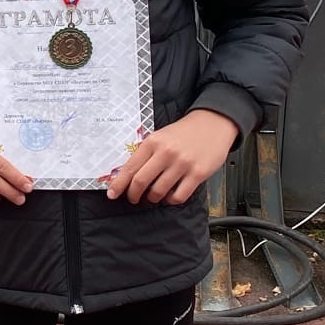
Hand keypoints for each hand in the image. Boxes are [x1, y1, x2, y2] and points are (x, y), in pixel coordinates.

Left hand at [104, 109, 238, 205]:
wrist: (212, 124)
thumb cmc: (183, 133)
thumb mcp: (160, 137)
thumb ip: (145, 154)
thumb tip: (128, 176)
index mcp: (152, 142)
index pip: (130, 168)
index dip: (118, 184)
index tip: (112, 194)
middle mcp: (166, 153)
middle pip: (141, 182)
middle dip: (133, 195)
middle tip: (133, 199)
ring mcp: (182, 164)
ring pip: (159, 191)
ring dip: (153, 198)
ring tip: (153, 196)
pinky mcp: (198, 174)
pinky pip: (179, 196)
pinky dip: (170, 200)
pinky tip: (170, 196)